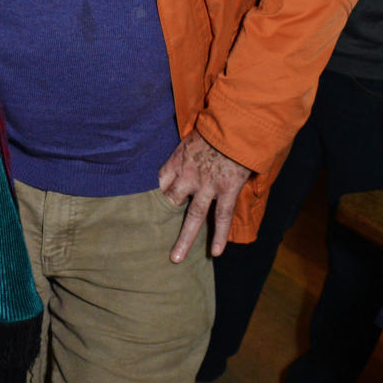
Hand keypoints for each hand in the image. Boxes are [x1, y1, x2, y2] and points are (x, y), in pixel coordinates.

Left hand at [158, 130, 251, 263]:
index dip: (153, 196)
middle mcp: (188, 176)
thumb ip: (186, 151)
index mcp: (178, 161)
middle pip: (170, 201)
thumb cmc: (216, 125)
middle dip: (162, 218)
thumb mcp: (191, 134)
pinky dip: (219, 235)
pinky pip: (221, 216)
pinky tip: (215, 252)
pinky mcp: (227, 189)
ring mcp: (208, 185)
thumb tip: (183, 156)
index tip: (145, 209)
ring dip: (184, 239)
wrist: (237, 123)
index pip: (159, 183)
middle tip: (152, 237)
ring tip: (176, 259)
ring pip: (192, 217)